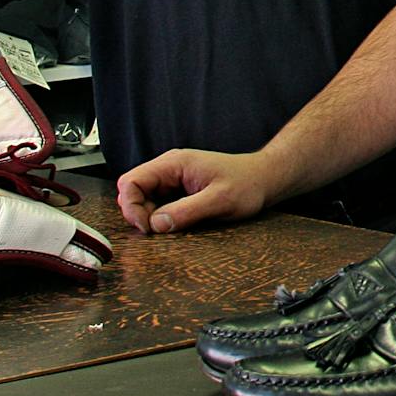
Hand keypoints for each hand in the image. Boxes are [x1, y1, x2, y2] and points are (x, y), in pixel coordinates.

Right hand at [114, 149, 274, 234]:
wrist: (264, 179)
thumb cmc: (247, 184)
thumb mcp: (220, 201)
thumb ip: (187, 211)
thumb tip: (156, 224)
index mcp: (174, 163)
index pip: (131, 181)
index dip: (131, 207)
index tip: (147, 228)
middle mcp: (169, 168)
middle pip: (132, 190)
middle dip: (138, 214)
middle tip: (157, 231)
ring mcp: (173, 179)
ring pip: (143, 199)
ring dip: (149, 217)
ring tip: (172, 227)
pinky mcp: (178, 190)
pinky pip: (157, 204)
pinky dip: (160, 217)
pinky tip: (176, 224)